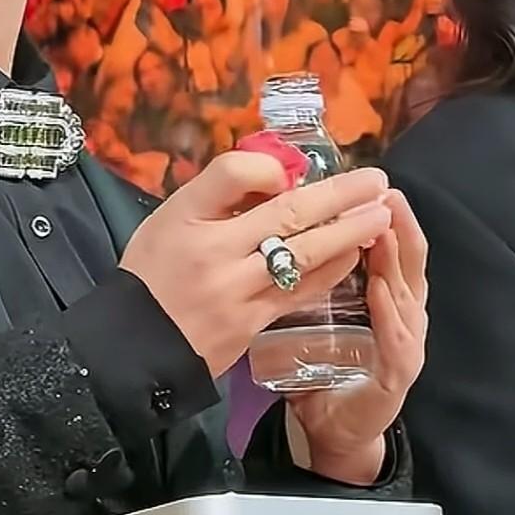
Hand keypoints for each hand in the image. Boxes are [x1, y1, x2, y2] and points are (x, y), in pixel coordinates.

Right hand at [120, 152, 391, 379]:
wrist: (133, 346)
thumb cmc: (152, 274)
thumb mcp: (169, 220)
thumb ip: (218, 198)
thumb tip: (280, 177)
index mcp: (184, 216)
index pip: (232, 174)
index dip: (268, 168)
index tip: (289, 172)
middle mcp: (213, 251)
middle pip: (286, 213)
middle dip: (339, 194)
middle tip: (377, 179)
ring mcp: (236, 290)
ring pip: (304, 254)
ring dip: (349, 232)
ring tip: (380, 214)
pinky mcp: (253, 322)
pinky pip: (302, 290)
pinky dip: (332, 269)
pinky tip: (355, 254)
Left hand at [288, 189, 427, 484]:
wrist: (335, 429)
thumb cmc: (324, 367)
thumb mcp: (315, 312)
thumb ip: (311, 273)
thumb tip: (277, 228)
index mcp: (385, 292)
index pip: (390, 244)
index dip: (381, 212)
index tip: (364, 180)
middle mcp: (403, 311)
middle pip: (408, 258)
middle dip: (398, 223)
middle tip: (384, 191)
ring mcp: (406, 342)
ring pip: (405, 292)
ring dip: (395, 260)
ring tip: (383, 227)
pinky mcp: (398, 374)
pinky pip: (396, 338)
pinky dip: (388, 313)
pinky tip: (377, 290)